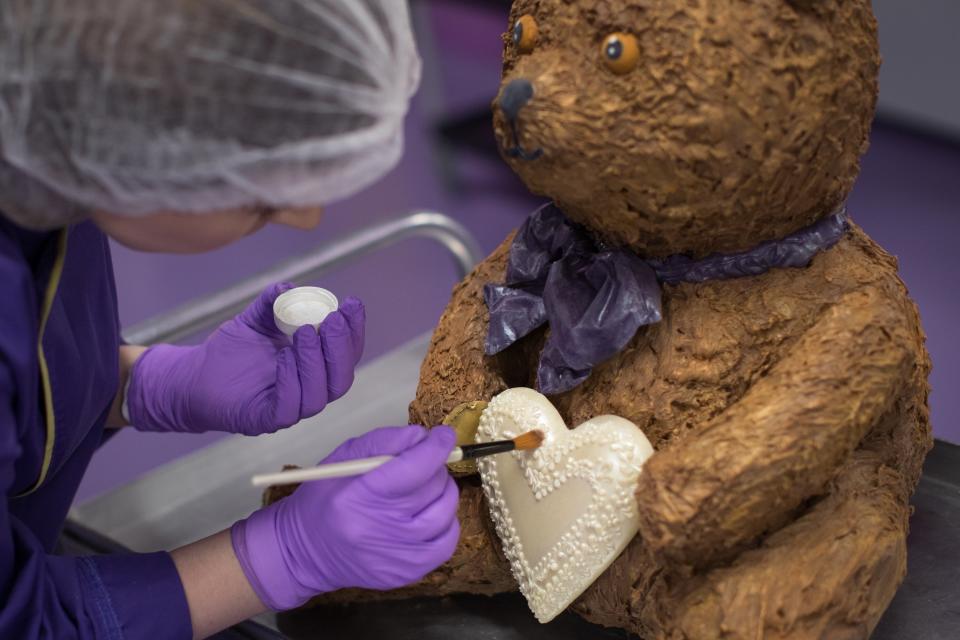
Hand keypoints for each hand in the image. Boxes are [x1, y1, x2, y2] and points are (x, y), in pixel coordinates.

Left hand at [126, 282, 363, 434]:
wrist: (195, 375)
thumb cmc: (232, 351)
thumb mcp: (256, 319)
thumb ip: (273, 303)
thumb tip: (289, 290)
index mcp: (316, 368)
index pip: (347, 353)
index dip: (354, 330)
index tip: (352, 303)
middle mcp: (309, 391)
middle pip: (341, 378)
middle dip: (341, 347)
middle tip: (332, 319)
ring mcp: (290, 408)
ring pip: (319, 395)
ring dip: (316, 362)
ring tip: (304, 332)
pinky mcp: (266, 420)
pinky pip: (289, 408)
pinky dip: (291, 381)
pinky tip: (283, 357)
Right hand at [231, 426, 459, 609]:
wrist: (305, 553)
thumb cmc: (323, 500)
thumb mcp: (343, 460)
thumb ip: (383, 442)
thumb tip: (422, 437)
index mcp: (358, 497)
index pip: (412, 469)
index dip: (435, 448)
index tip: (443, 436)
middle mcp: (379, 529)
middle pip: (432, 488)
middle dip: (434, 467)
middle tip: (421, 464)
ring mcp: (396, 556)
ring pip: (445, 512)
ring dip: (442, 492)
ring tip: (424, 489)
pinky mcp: (407, 573)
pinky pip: (447, 542)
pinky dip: (446, 522)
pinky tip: (428, 514)